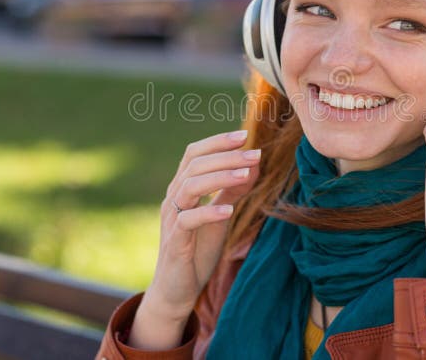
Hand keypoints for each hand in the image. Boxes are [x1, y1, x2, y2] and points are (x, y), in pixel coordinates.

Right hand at [129, 129, 260, 348]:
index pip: (194, 153)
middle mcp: (173, 198)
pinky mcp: (175, 242)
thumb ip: (233, 190)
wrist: (177, 289)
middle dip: (225, 156)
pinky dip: (208, 212)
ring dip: (219, 178)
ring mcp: (172, 218)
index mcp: (182, 188)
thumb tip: (254, 164)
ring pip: (190, 186)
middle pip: (194, 165)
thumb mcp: (220, 214)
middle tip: (254, 154)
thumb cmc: (198, 248)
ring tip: (245, 175)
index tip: (244, 136)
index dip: (217, 142)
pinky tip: (228, 211)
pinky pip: (188, 220)